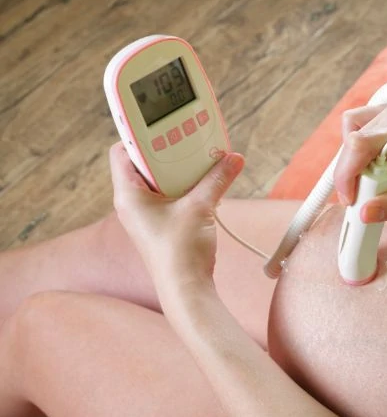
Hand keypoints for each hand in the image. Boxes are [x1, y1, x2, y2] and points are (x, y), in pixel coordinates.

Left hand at [109, 142, 243, 287]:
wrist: (186, 289)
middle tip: (189, 140)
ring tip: (201, 159)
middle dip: (169, 150)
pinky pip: (171, 195)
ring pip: (161, 179)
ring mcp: (147, 214)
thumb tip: (233, 158)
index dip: (141, 137)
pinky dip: (186, 186)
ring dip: (181, 169)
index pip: (124, 152)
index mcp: (128, 195)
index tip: (164, 127)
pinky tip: (206, 183)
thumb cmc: (180, 252)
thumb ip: (217, 179)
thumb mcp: (201, 207)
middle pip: (145, 163)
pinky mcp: (162, 223)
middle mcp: (133, 203)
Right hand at [333, 101, 386, 221]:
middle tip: (378, 199)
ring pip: (353, 134)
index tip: (352, 202)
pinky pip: (363, 134)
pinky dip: (367, 157)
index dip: (347, 175)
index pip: (361, 145)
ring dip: (361, 164)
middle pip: (353, 140)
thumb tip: (365, 213)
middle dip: (356, 175)